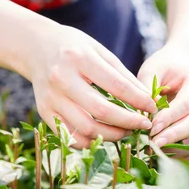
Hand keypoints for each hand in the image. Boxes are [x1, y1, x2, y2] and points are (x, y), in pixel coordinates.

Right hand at [28, 24, 156, 148]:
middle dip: (128, 122)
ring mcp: (51, 97)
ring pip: (86, 128)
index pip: (116, 86)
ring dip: (112, 135)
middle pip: (101, 111)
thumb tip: (146, 98)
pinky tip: (104, 135)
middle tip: (144, 125)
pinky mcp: (44, 112)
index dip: (138, 101)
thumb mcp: (100, 51)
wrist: (36, 47)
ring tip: (126, 131)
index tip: (153, 108)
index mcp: (79, 58)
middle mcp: (62, 79)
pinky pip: (71, 136)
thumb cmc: (75, 47)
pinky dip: (91, 141)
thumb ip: (123, 75)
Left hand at [138, 43, 188, 161]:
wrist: (181, 67)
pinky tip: (165, 154)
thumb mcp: (153, 70)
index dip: (169, 118)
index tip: (152, 128)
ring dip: (179, 148)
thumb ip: (148, 88)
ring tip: (156, 150)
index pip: (186, 104)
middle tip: (153, 144)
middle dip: (174, 136)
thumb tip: (147, 113)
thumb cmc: (165, 68)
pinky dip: (184, 154)